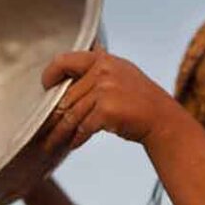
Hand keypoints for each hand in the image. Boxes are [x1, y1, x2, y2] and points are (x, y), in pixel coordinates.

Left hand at [40, 49, 177, 151]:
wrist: (162, 119)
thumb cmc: (140, 100)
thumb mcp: (121, 73)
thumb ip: (97, 70)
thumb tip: (65, 77)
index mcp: (103, 59)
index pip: (65, 61)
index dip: (51, 74)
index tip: (45, 87)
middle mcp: (103, 71)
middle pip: (67, 96)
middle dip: (53, 116)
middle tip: (42, 128)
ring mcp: (105, 89)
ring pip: (72, 114)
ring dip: (60, 132)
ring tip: (51, 143)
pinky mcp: (106, 109)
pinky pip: (83, 126)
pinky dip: (76, 138)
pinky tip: (73, 144)